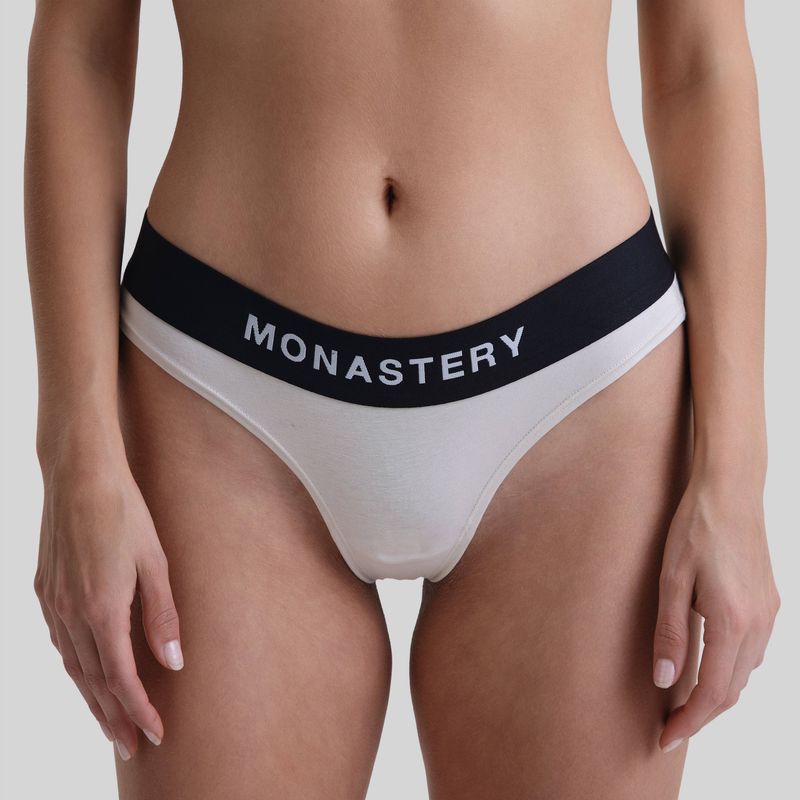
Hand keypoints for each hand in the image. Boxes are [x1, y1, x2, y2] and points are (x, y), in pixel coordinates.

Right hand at [34, 437, 183, 760]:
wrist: (79, 476)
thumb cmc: (125, 512)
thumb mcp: (156, 561)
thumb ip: (163, 614)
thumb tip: (174, 660)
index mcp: (101, 609)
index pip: (121, 677)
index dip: (138, 709)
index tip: (155, 733)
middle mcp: (70, 614)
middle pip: (92, 681)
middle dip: (113, 717)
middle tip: (129, 745)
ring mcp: (52, 603)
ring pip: (72, 666)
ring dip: (92, 697)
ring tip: (110, 721)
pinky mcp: (45, 590)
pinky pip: (60, 642)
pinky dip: (76, 667)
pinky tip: (87, 674)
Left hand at [652, 473, 779, 752]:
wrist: (730, 491)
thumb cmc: (695, 529)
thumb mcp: (671, 579)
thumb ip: (671, 632)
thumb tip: (666, 681)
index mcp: (732, 622)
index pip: (712, 693)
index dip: (688, 721)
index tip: (665, 737)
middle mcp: (758, 625)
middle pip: (732, 691)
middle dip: (701, 716)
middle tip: (670, 729)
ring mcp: (769, 614)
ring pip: (746, 674)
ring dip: (717, 694)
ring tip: (684, 704)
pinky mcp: (770, 602)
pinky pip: (753, 652)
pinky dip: (732, 671)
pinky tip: (710, 666)